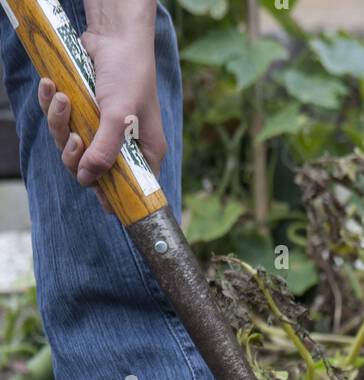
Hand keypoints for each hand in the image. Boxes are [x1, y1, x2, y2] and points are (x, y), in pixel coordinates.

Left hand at [37, 17, 165, 207]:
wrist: (114, 32)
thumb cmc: (129, 72)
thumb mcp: (120, 116)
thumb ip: (104, 150)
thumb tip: (86, 178)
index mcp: (144, 154)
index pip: (129, 189)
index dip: (110, 195)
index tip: (95, 190)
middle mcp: (123, 146)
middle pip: (91, 171)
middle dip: (75, 155)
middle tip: (76, 138)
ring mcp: (100, 129)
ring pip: (71, 145)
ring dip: (59, 124)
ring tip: (61, 98)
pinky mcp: (82, 111)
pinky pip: (60, 121)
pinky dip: (50, 106)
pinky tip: (50, 87)